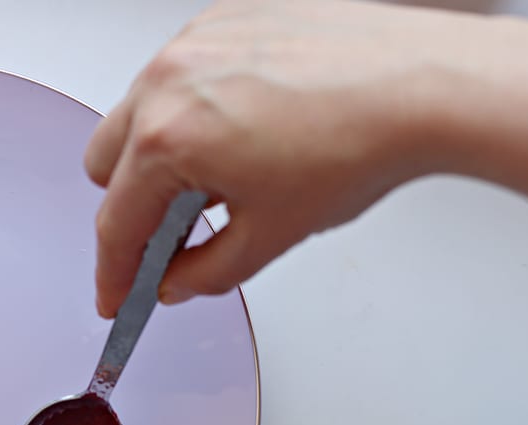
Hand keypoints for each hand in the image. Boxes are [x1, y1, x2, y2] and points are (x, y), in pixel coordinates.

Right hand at [84, 0, 488, 315]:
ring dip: (160, 153)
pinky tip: (246, 128)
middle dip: (132, 206)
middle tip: (178, 234)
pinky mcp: (222, 18)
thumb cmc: (358, 143)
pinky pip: (179, 71)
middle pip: (106, 163)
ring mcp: (193, 42)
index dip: (115, 273)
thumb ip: (206, 272)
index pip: (117, 222)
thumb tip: (177, 280)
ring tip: (225, 176)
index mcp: (169, 139)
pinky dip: (194, 107)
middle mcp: (167, 80)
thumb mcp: (271, 236)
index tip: (118, 294)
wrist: (421, 84)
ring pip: (138, 111)